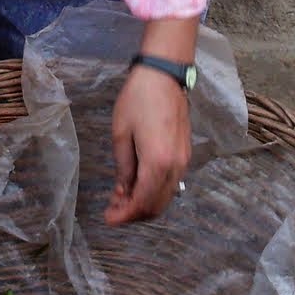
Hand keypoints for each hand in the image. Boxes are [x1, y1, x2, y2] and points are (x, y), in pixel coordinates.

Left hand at [104, 63, 191, 224]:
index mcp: (158, 163)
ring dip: (145, 204)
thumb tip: (123, 193)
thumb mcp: (122, 134)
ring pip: (166, 197)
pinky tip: (137, 184)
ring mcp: (184, 161)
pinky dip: (155, 191)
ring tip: (122, 198)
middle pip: (157, 205)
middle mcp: (176, 167)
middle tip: (113, 210)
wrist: (164, 76)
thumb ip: (124, 168)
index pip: (142, 202)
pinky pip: (171, 183)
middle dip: (134, 214)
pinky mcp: (185, 154)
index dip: (125, 216)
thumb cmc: (138, 100)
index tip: (108, 218)